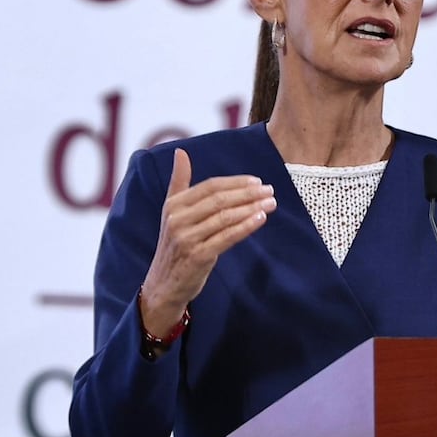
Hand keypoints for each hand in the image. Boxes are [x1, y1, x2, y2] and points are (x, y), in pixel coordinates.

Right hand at [140, 148, 276, 335]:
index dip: (235, 182)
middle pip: (219, 199)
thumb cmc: (174, 245)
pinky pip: (226, 237)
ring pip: (225, 217)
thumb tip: (180, 152)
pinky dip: (246, 226)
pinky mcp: (197, 256)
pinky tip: (261, 218)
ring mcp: (186, 238)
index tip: (257, 181)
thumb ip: (178, 182)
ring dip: (251, 208)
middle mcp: (178, 219)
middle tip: (269, 190)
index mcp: (174, 205)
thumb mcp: (172, 212)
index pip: (210, 186)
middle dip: (248, 193)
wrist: (164, 285)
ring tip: (272, 202)